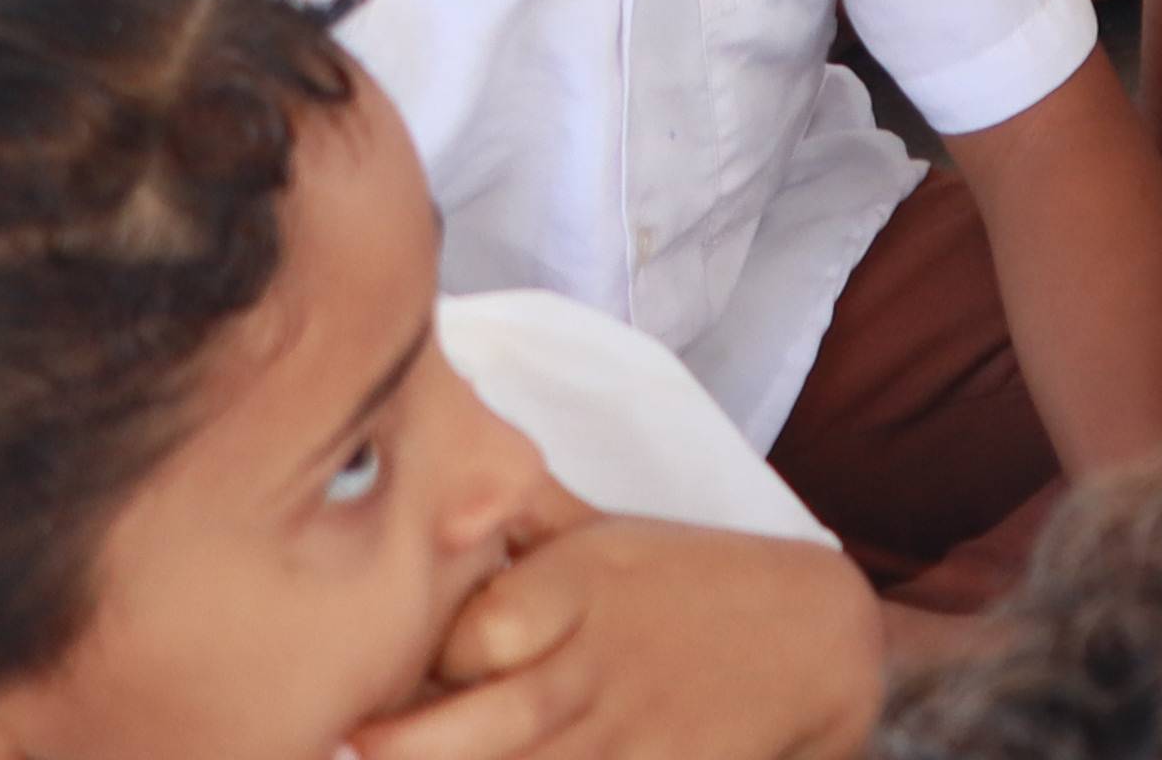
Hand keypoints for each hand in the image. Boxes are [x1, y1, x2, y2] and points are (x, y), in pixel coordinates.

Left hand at [351, 503, 880, 759]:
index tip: (359, 675)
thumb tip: (440, 435)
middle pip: (490, 721)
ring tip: (379, 759)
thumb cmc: (692, 581)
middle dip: (406, 745)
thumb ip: (523, 509)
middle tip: (342, 741)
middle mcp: (600, 661)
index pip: (480, 628)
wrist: (818, 641)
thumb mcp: (615, 529)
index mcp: (583, 586)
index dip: (419, 659)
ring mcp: (631, 732)